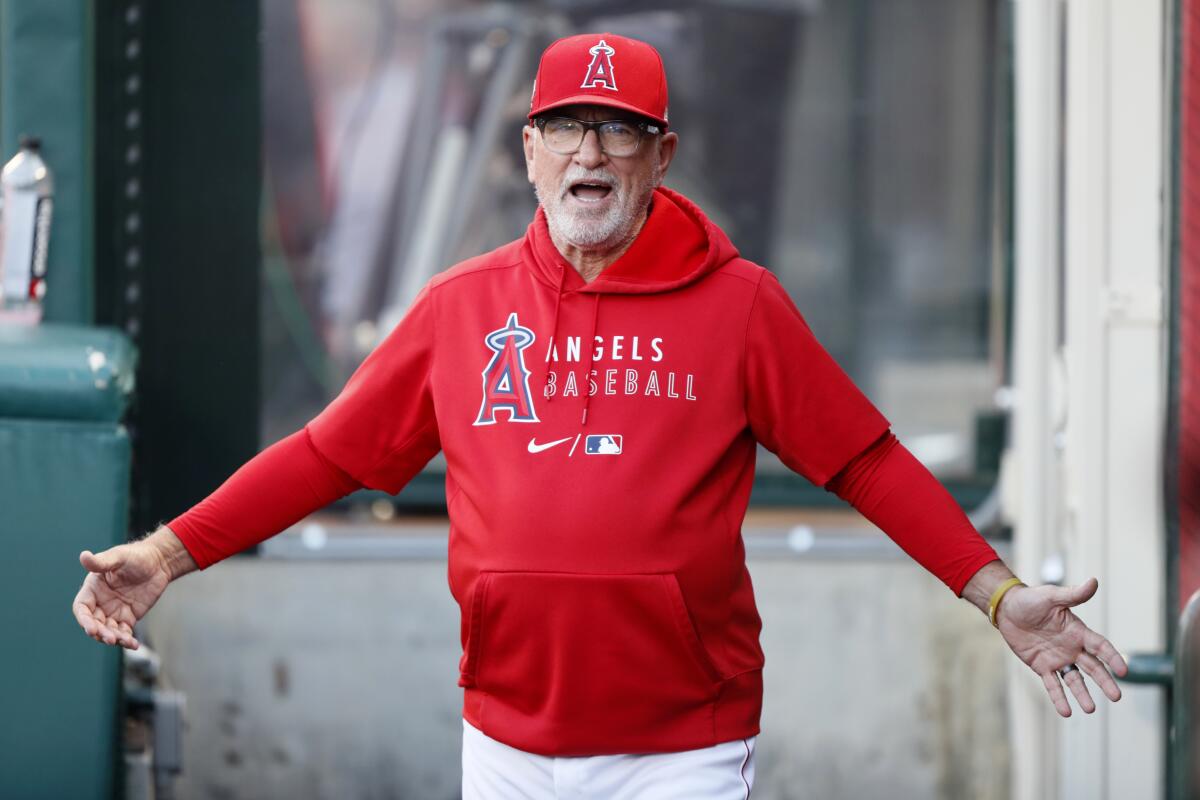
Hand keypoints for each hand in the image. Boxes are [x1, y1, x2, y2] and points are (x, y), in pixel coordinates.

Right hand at [72, 542, 171, 649]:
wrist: (159, 562)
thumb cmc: (136, 556)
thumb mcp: (118, 557)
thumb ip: (101, 562)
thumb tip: (83, 556)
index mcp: (92, 589)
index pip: (82, 608)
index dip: (84, 620)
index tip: (91, 629)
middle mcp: (100, 603)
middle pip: (94, 623)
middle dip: (100, 633)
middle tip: (111, 638)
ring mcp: (114, 612)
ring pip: (108, 631)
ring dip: (113, 638)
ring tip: (125, 641)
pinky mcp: (128, 618)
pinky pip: (124, 632)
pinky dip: (127, 640)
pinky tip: (133, 644)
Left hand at [996, 577, 1128, 716]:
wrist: (1007, 609)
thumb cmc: (1031, 599)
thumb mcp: (1052, 596)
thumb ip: (1073, 594)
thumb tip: (1094, 582)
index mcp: (1077, 631)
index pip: (1100, 646)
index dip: (1112, 657)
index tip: (1123, 670)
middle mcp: (1071, 647)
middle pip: (1092, 667)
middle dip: (1105, 682)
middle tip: (1117, 697)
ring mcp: (1057, 658)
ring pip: (1074, 680)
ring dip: (1083, 694)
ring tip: (1091, 709)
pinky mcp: (1041, 666)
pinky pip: (1052, 684)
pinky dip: (1059, 698)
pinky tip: (1066, 712)